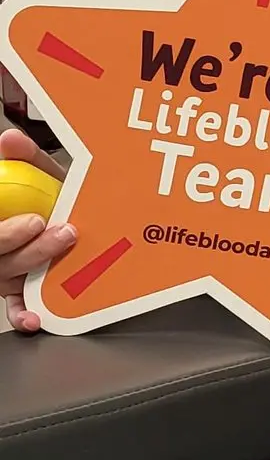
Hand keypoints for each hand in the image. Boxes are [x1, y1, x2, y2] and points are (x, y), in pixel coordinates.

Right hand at [0, 128, 73, 333]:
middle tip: (51, 226)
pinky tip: (35, 319)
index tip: (32, 217)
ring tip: (62, 240)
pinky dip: (23, 316)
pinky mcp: (20, 292)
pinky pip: (17, 308)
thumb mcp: (41, 172)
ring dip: (34, 260)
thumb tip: (10, 139)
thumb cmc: (51, 196)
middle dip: (25, 242)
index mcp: (0, 218)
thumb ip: (25, 158)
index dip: (6, 230)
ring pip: (7, 274)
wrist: (73, 213)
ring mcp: (4, 271)